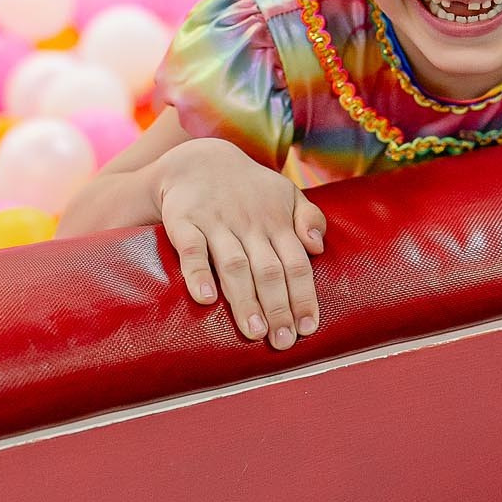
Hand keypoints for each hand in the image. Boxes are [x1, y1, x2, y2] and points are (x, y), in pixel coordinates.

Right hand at [151, 138, 325, 346]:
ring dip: (245, 299)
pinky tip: (206, 298)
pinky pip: (192, 248)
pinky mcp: (184, 220)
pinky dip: (198, 272)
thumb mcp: (286, 194)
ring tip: (254, 331)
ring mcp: (217, 222)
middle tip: (282, 342)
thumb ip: (309, 217)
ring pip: (234, 264)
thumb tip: (318, 247)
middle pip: (268, 270)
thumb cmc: (250, 188)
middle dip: (278, 308)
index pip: (296, 263)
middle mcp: (250, 223)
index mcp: (276, 221)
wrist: (198, 159)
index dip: (303, 296)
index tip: (307, 329)